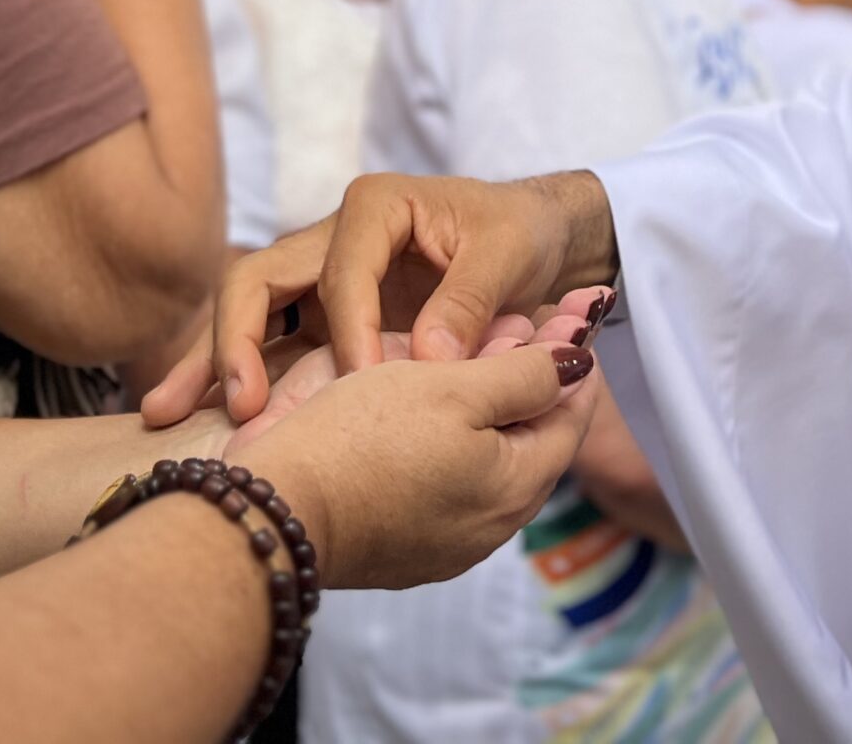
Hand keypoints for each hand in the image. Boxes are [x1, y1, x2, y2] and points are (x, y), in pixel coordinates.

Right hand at [140, 173, 615, 426]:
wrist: (529, 238)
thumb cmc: (518, 236)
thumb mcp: (508, 257)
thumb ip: (469, 301)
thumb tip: (428, 357)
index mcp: (375, 209)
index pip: (339, 273)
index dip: (347, 330)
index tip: (360, 386)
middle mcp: (331, 237)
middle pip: (258, 280)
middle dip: (231, 339)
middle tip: (234, 404)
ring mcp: (317, 279)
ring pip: (247, 314)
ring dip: (209, 361)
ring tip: (163, 415)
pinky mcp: (316, 318)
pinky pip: (267, 347)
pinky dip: (235, 380)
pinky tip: (200, 423)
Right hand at [238, 338, 601, 589]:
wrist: (272, 512)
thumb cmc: (362, 441)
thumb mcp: (454, 388)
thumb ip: (525, 375)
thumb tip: (579, 362)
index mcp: (518, 485)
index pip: (572, 411)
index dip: (573, 353)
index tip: (577, 305)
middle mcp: (492, 525)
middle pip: (532, 436)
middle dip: (533, 377)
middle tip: (530, 318)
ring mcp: (445, 543)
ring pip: (487, 459)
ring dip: (491, 407)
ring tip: (480, 352)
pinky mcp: (400, 546)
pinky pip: (444, 482)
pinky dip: (449, 439)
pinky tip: (426, 407)